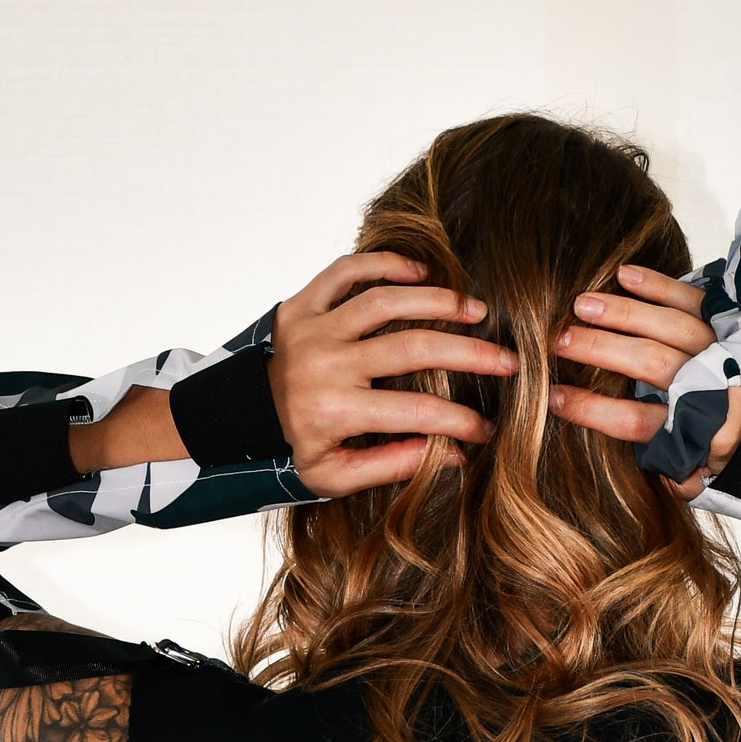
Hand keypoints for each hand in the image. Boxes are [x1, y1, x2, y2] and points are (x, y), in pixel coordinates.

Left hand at [269, 253, 516, 494]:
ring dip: (437, 301)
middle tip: (507, 359)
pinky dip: (384, 265)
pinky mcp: (300, 303)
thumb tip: (452, 455)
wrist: (232, 419)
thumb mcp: (334, 476)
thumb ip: (391, 465)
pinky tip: (421, 274)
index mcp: (334, 412)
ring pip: (385, 300)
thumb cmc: (290, 448)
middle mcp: (325, 364)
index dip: (460, 420)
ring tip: (475, 310)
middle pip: (413, 347)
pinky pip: (345, 271)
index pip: (416, 412)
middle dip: (469, 353)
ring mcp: (312, 328)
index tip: (487, 429)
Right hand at [548, 262, 740, 495]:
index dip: (592, 409)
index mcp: (698, 432)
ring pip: (667, 325)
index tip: (554, 398)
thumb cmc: (736, 453)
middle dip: (600, 350)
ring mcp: (723, 350)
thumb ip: (669, 473)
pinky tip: (623, 275)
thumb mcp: (705, 478)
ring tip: (580, 304)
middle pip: (648, 363)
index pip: (636, 421)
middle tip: (558, 342)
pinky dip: (659, 286)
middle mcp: (712, 387)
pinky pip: (693, 299)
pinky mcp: (732, 322)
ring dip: (621, 312)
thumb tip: (634, 465)